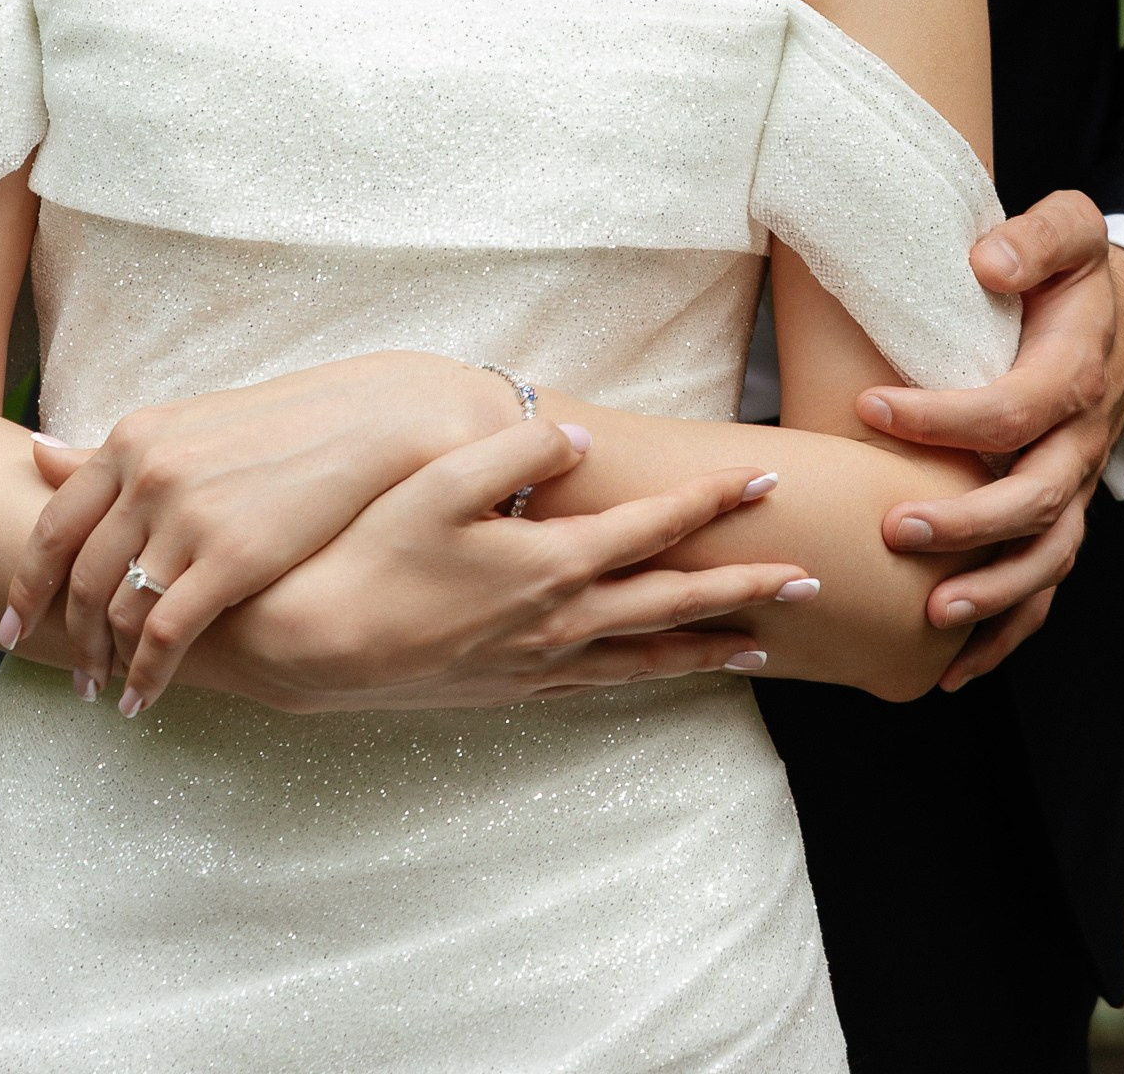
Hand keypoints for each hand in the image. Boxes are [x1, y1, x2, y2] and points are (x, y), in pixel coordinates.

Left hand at [0, 352, 530, 698]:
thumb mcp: (187, 425)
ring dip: (105, 664)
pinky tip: (144, 699)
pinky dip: (146, 676)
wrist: (371, 423)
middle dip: (65, 637)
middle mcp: (147, 474)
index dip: (24, 583)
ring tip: (109, 692)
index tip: (9, 626)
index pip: (54, 524)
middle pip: (79, 578)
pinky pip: (164, 635)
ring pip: (116, 612)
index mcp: (133, 438)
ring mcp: (186, 516)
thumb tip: (37, 454)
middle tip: (70, 676)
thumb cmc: (280, 426)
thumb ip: (113, 452)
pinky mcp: (229, 558)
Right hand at [195, 421, 811, 717]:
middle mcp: (559, 620)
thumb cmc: (370, 553)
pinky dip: (651, 677)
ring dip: (711, 645)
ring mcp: (539, 662)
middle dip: (744, 584)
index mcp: (551, 563)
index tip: (766, 479)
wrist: (314, 646)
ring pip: (649, 656)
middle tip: (809, 578)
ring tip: (763, 645)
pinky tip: (662, 674)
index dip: (713, 499)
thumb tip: (578, 435)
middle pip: (674, 600)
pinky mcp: (514, 688)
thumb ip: (515, 450)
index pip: (654, 525)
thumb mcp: (438, 483)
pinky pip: (604, 683)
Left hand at [853, 191, 1123, 691]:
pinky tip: (950, 668)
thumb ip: (1036, 237)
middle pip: (1035, 500)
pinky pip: (1044, 588)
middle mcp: (1081, 444)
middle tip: (894, 530)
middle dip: (967, 523)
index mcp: (1074, 374)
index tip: (872, 408)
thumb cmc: (1077, 277)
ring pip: (1047, 559)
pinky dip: (1006, 633)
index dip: (945, 416)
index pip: (1014, 408)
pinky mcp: (1062, 520)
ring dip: (992, 593)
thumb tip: (986, 264)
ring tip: (930, 614)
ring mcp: (1076, 490)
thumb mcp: (1072, 228)